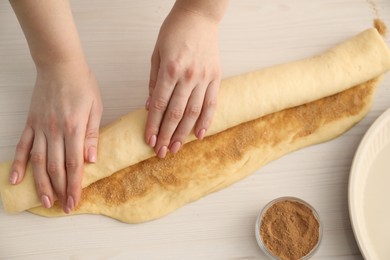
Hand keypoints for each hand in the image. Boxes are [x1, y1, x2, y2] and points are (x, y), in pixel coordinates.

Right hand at [9, 60, 102, 212]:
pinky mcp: (31, 123)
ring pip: (38, 162)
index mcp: (75, 128)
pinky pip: (23, 146)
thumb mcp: (96, 108)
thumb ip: (93, 134)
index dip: (75, 185)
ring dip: (41, 184)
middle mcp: (55, 131)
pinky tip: (16, 180)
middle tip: (63, 207)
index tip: (76, 201)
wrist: (60, 65)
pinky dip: (19, 164)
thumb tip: (91, 160)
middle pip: (56, 167)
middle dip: (60, 190)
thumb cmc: (82, 85)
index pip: (75, 164)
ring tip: (46, 201)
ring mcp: (40, 128)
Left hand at [145, 7, 221, 157]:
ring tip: (176, 148)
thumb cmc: (174, 32)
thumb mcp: (157, 53)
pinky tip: (199, 135)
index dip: (153, 125)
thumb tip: (151, 107)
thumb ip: (154, 82)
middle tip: (161, 153)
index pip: (160, 105)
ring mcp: (204, 78)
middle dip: (167, 135)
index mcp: (170, 69)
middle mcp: (188, 76)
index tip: (149, 141)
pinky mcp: (216, 77)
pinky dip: (206, 121)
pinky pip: (212, 103)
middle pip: (176, 113)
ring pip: (193, 112)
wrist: (200, 15)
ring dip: (184, 133)